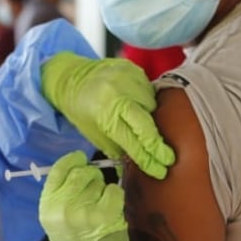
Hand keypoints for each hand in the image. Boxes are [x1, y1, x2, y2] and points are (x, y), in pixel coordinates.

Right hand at [39, 151, 130, 240]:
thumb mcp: (55, 221)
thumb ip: (61, 194)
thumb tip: (76, 166)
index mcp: (47, 208)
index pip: (57, 171)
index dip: (71, 160)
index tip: (80, 158)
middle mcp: (62, 208)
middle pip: (80, 173)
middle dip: (90, 174)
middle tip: (94, 184)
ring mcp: (84, 211)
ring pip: (98, 182)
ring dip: (102, 189)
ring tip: (100, 206)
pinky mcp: (105, 215)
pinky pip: (113, 190)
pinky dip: (115, 196)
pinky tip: (111, 209)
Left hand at [41, 52, 175, 179]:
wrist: (72, 77)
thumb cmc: (81, 108)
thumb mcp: (94, 134)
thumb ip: (117, 148)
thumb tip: (136, 165)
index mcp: (105, 115)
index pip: (133, 142)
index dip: (148, 159)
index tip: (160, 170)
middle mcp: (118, 95)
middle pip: (148, 125)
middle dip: (158, 146)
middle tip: (168, 159)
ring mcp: (127, 79)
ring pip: (153, 106)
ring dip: (152, 119)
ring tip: (144, 125)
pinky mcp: (133, 69)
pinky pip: (150, 91)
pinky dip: (147, 102)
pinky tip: (140, 106)